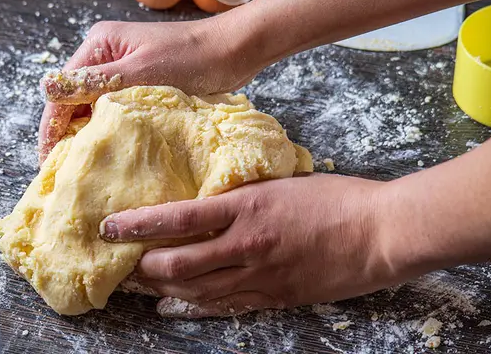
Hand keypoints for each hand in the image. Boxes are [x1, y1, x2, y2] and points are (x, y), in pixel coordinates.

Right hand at [37, 18, 255, 162]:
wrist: (234, 51)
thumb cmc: (192, 57)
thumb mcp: (140, 72)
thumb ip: (95, 82)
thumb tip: (46, 88)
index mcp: (99, 45)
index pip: (63, 92)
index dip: (52, 127)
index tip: (48, 162)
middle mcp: (105, 55)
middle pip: (74, 100)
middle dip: (66, 134)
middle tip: (63, 173)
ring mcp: (122, 71)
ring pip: (93, 108)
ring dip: (88, 135)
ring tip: (82, 170)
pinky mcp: (140, 85)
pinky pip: (115, 111)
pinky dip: (110, 130)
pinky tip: (109, 153)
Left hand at [99, 174, 406, 317]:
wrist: (379, 232)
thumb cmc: (335, 199)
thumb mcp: (279, 183)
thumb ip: (241, 195)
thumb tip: (208, 199)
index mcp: (246, 206)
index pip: (178, 217)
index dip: (138, 224)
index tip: (110, 226)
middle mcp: (245, 244)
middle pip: (178, 263)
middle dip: (143, 266)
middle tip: (122, 263)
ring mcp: (260, 275)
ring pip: (195, 290)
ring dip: (161, 289)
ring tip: (139, 285)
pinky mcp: (274, 297)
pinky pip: (224, 306)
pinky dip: (193, 306)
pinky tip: (173, 305)